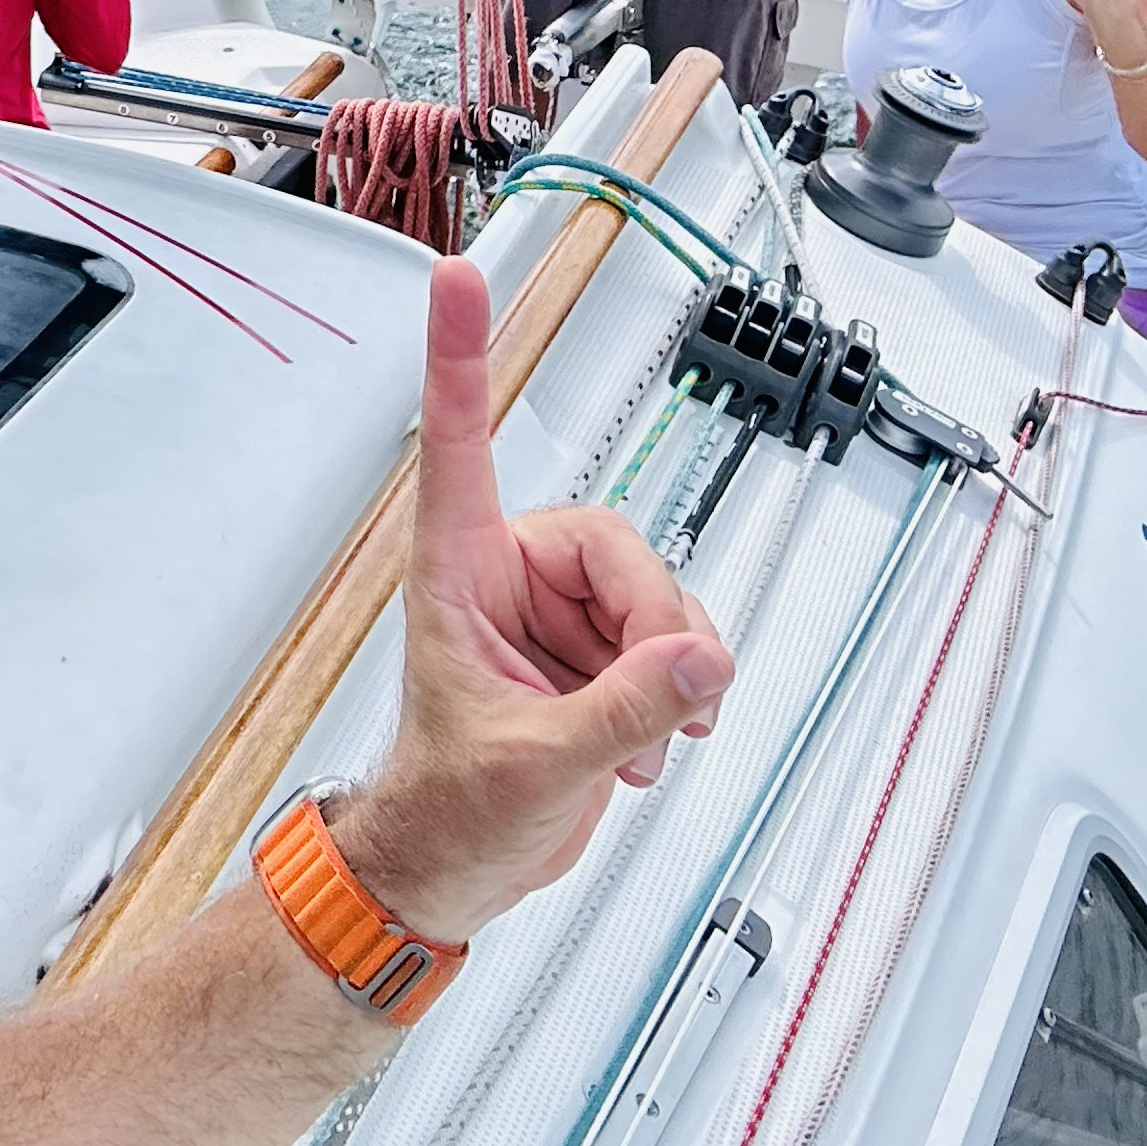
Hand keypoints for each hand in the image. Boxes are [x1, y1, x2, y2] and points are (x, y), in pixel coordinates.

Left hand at [334, 259, 735, 940]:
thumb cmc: (447, 810)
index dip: (460, 353)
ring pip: (657, 595)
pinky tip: (650, 743)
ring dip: (667, 672)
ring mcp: (555, 615)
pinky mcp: (598, 655)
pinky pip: (673, 639)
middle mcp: (507, 575)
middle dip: (650, 624)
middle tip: (651, 698)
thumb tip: (699, 659)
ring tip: (634, 742)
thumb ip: (625, 708)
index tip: (458, 275)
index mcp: (457, 570)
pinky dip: (679, 692)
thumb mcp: (536, 762)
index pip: (458, 439)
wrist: (456, 870)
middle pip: (617, 546)